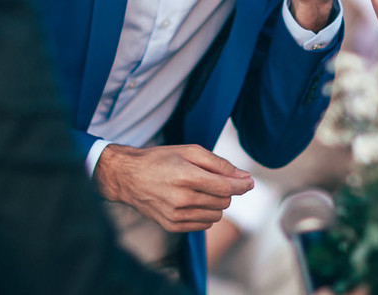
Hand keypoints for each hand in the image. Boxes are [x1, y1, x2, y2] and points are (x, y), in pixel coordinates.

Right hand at [93, 144, 253, 232]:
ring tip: (201, 190)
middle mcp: (181, 199)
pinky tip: (193, 201)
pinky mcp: (172, 226)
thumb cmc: (160, 160)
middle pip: (223, 202)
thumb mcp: (189, 151)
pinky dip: (205, 213)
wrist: (128, 177)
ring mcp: (176, 216)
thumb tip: (243, 176)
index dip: (241, 185)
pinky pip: (203, 225)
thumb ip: (218, 164)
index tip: (249, 182)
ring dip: (216, 203)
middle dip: (225, 191)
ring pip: (216, 215)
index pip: (225, 187)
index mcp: (186, 176)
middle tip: (213, 179)